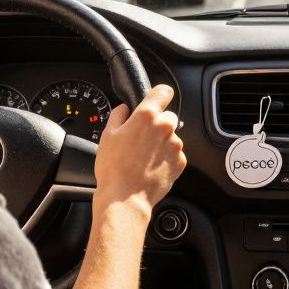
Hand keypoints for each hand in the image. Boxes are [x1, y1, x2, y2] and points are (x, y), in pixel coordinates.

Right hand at [92, 85, 186, 215]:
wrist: (125, 197)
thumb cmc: (114, 168)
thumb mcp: (107, 134)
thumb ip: (119, 114)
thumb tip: (124, 108)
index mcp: (147, 116)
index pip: (163, 91)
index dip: (159, 95)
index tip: (156, 100)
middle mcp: (165, 127)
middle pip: (167, 117)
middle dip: (157, 124)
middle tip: (141, 139)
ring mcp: (175, 145)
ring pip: (171, 137)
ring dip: (161, 143)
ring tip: (144, 157)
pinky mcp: (180, 161)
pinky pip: (175, 154)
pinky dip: (166, 158)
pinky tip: (151, 166)